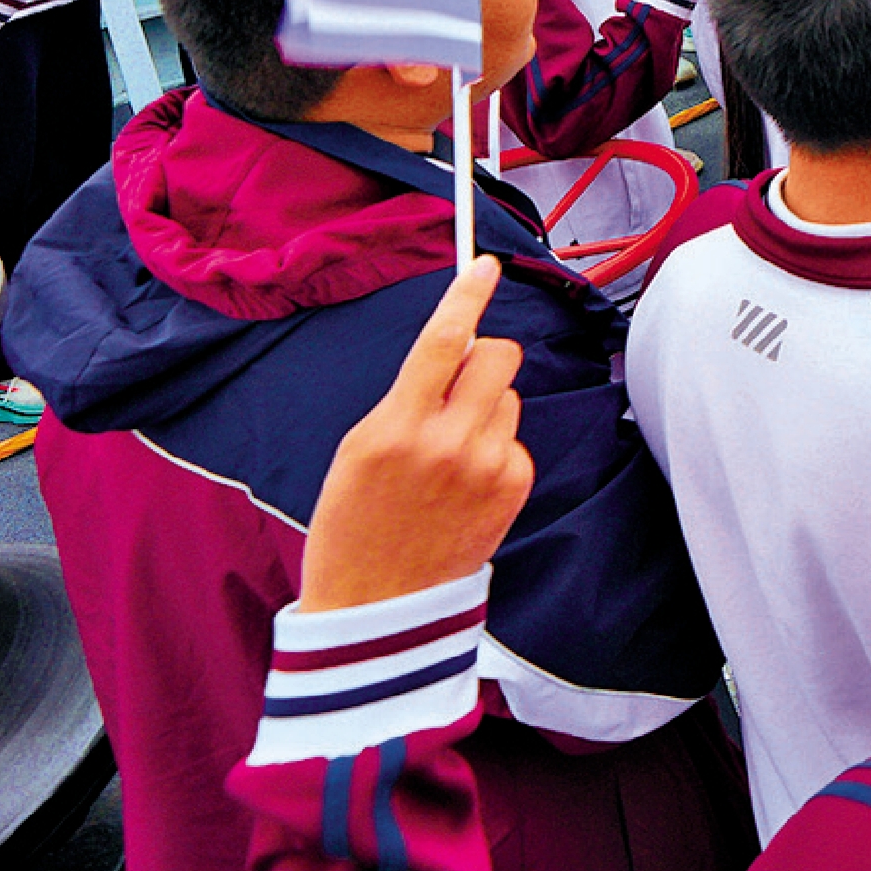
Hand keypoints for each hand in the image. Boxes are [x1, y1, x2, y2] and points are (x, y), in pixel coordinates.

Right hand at [296, 260, 532, 611]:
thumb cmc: (354, 524)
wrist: (377, 606)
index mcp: (396, 427)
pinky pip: (516, 438)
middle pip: (499, 356)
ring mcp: (487, 467)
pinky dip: (496, 446)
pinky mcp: (514, 488)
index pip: (441, 340)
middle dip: (483, 356)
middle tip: (458, 381)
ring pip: (509, 395)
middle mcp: (448, 442)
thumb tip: (450, 353)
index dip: (466, 294)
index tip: (484, 265)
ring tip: (449, 452)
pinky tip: (466, 481)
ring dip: (486, 407)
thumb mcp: (358, 450)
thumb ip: (405, 399)